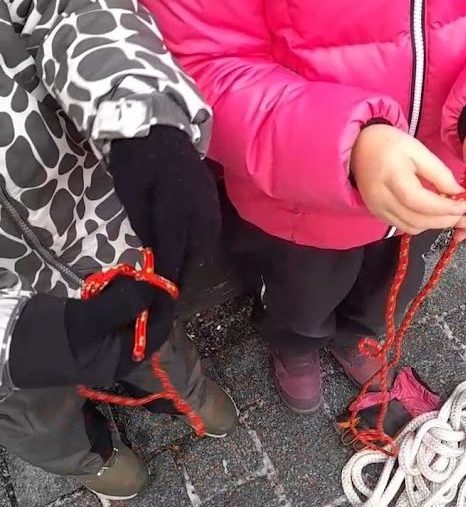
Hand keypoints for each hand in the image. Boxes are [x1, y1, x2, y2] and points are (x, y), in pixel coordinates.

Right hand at [9, 278, 165, 387]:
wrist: (6, 345)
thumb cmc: (50, 337)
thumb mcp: (88, 320)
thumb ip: (124, 305)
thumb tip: (152, 289)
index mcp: (125, 358)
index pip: (159, 329)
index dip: (162, 303)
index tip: (158, 278)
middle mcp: (121, 353)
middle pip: (146, 320)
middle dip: (142, 296)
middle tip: (131, 276)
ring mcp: (106, 343)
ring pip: (130, 314)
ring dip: (126, 295)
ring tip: (115, 279)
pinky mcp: (93, 332)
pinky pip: (113, 313)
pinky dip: (112, 298)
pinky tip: (103, 287)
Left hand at [109, 126, 220, 280]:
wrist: (159, 126)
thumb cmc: (136, 160)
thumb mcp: (132, 196)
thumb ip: (146, 228)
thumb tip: (155, 255)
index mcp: (175, 213)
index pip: (173, 256)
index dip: (166, 280)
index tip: (161, 300)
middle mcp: (199, 214)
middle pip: (196, 255)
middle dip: (183, 274)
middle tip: (168, 287)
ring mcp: (209, 205)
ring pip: (206, 244)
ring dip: (193, 259)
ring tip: (178, 268)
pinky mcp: (212, 199)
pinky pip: (210, 230)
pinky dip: (200, 242)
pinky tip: (188, 244)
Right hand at [351, 125, 465, 233]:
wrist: (360, 149)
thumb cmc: (390, 145)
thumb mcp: (418, 151)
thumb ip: (439, 173)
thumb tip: (457, 194)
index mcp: (392, 176)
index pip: (419, 202)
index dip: (444, 208)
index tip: (464, 205)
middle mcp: (381, 197)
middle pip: (416, 220)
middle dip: (443, 220)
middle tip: (461, 212)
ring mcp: (377, 208)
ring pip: (411, 227)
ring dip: (433, 224)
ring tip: (447, 212)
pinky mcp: (377, 214)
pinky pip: (403, 226)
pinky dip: (420, 224)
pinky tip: (429, 213)